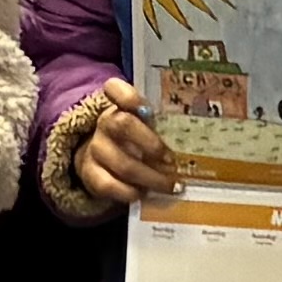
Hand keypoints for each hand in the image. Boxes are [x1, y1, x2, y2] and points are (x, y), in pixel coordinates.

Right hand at [69, 76, 176, 208]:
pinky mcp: (90, 173)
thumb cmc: (133, 139)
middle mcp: (104, 122)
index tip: (148, 109)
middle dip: (151, 144)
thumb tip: (191, 141)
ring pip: (122, 162)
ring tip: (171, 185)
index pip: (114, 88)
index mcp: (118, 104)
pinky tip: (146, 193)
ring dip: (150, 177)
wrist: (99, 159)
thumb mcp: (145, 126)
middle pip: (123, 125)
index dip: (129, 96)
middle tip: (172, 161)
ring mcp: (95, 148)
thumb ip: (161, 125)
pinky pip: (109, 185)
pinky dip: (131, 191)